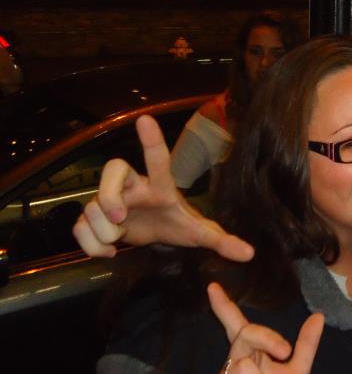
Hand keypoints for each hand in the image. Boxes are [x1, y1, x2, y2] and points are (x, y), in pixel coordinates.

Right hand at [72, 115, 253, 260]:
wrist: (155, 235)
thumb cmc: (177, 223)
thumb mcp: (199, 233)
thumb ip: (222, 241)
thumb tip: (250, 254)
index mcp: (160, 185)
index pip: (157, 158)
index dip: (151, 140)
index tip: (145, 119)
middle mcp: (133, 186)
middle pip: (112, 170)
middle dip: (110, 195)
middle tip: (120, 218)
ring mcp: (110, 199)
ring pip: (93, 207)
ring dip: (103, 232)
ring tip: (119, 241)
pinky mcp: (93, 217)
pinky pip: (79, 227)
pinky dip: (89, 244)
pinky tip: (106, 252)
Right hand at [207, 283, 323, 373]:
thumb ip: (306, 346)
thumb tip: (319, 316)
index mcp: (253, 353)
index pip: (237, 325)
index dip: (224, 306)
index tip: (213, 285)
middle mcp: (235, 362)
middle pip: (246, 334)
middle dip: (267, 339)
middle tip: (284, 352)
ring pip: (242, 369)